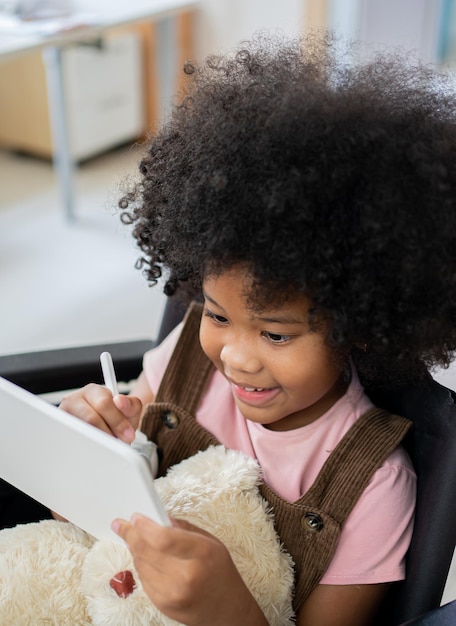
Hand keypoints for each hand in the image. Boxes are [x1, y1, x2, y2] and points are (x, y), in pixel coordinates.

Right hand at [59, 384, 142, 442]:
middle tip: (118, 442)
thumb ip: (131, 405)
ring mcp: (64, 415)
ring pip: (82, 431)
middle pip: (92, 418)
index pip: (104, 403)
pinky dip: (87, 446)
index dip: (118, 421)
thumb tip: (120, 401)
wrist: (105, 428)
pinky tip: (95, 447)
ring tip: (108, 445)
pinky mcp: (60, 430)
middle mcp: (75, 399)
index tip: (128, 435)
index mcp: (93, 391)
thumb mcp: (129, 410)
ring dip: (99, 441)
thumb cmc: (114, 418)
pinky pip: (73, 440)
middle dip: (109, 433)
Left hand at [112, 515, 268, 625]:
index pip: (163, 538)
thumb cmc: (220, 572)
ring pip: (141, 565)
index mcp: (201, 553)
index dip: (144, 527)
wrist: (227, 611)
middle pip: (146, 551)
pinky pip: (143, 580)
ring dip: (135, 550)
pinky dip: (142, 566)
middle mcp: (186, 575)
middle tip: (122, 525)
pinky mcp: (162, 605)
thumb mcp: (211, 542)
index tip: (134, 518)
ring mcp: (172, 593)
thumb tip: (159, 518)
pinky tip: (146, 559)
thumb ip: (184, 529)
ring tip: (136, 540)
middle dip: (130, 535)